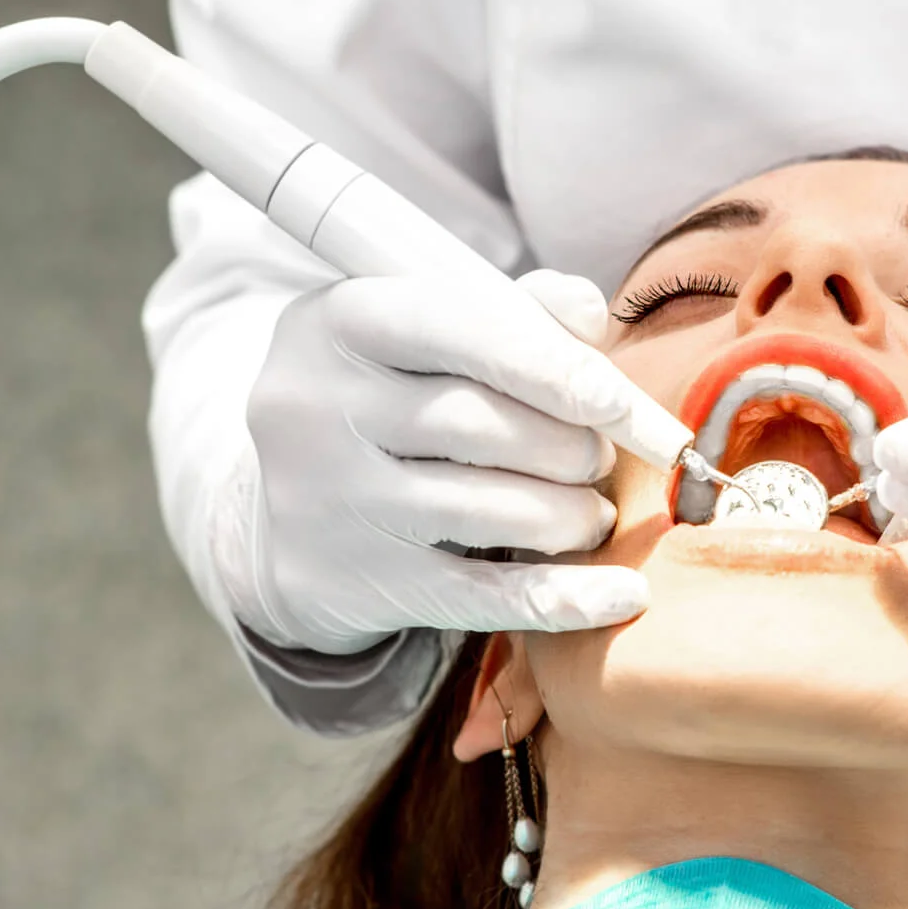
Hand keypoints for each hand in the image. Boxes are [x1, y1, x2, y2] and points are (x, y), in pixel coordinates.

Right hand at [224, 268, 648, 653]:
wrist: (285, 515)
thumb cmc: (391, 402)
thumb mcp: (427, 337)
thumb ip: (516, 311)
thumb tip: (587, 312)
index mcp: (340, 320)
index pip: (467, 331)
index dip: (559, 369)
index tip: (622, 405)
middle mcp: (317, 407)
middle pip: (480, 425)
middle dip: (569, 446)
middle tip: (600, 459)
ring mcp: (330, 501)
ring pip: (486, 511)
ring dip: (569, 515)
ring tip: (591, 515)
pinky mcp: (356, 582)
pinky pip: (481, 597)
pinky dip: (564, 598)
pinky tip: (621, 594)